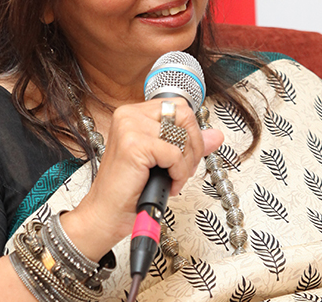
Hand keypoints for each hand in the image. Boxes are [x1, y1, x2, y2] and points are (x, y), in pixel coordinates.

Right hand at [61, 98, 223, 259]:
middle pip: (185, 115)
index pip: (180, 107)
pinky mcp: (134, 145)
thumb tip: (215, 135)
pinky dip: (179, 174)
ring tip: (173, 178)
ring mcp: (130, 127)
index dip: (190, 132)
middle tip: (182, 169)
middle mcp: (129, 115)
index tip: (186, 155)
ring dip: (186, 164)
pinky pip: (176, 154)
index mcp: (134, 113)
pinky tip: (169, 184)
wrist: (106, 214)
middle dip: (193, 146)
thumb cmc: (128, 190)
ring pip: (182, 135)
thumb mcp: (163, 160)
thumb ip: (188, 144)